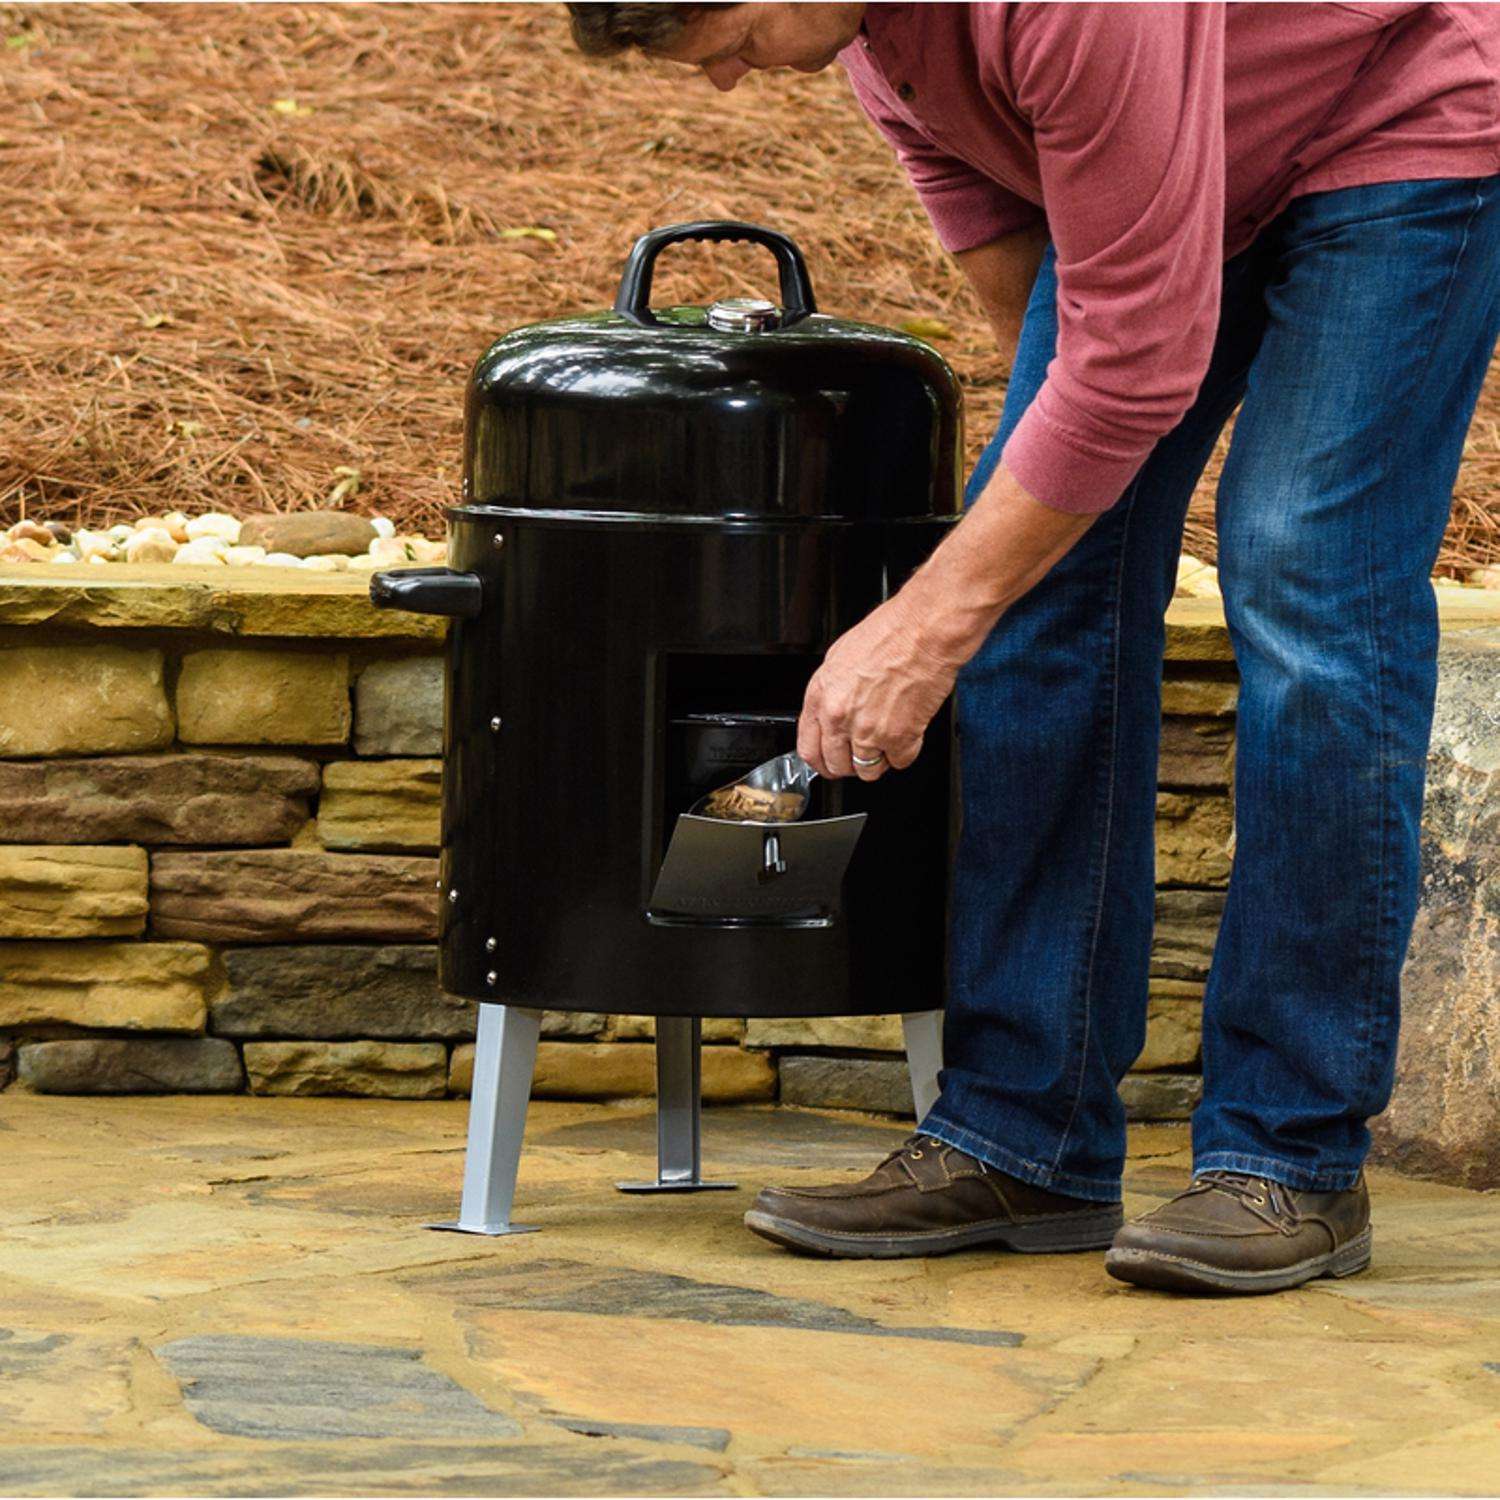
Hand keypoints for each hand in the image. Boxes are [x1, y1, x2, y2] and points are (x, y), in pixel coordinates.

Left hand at [798, 591, 960, 781]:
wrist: (922, 631)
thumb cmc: (889, 634)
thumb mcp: (840, 657)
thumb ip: (831, 692)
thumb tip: (830, 713)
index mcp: (821, 696)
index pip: (809, 749)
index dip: (821, 761)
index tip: (829, 762)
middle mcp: (840, 717)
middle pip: (837, 765)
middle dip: (849, 764)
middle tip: (862, 752)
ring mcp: (869, 730)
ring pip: (867, 770)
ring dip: (878, 760)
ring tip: (887, 740)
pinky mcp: (899, 737)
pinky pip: (899, 762)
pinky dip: (905, 752)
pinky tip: (908, 731)